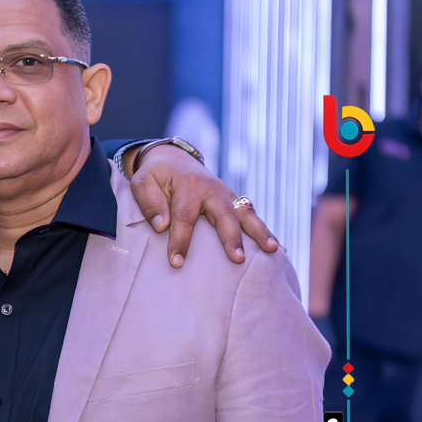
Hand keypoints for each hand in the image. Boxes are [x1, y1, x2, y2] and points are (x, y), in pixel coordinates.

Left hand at [128, 145, 278, 267]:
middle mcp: (212, 190)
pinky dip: (265, 232)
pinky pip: (251, 217)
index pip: (184, 215)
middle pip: (224, 214)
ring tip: (272, 251)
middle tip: (237, 259)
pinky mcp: (234, 202)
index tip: (176, 262)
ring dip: (260, 232)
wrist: (173, 159)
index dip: (181, 240)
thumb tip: (161, 226)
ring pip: (245, 214)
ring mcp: (227, 195)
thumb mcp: (142, 182)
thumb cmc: (155, 176)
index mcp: (188, 185)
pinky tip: (279, 249)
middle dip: (231, 238)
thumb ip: (149, 202)